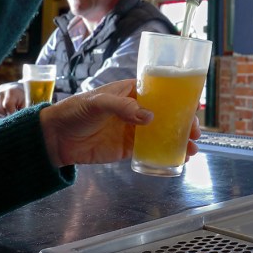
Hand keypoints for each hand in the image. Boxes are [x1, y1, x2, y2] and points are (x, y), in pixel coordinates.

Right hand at [0, 82, 24, 117]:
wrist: (16, 89)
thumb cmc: (22, 97)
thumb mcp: (26, 102)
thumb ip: (23, 110)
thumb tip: (20, 119)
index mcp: (10, 91)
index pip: (7, 105)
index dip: (12, 112)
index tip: (16, 114)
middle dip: (6, 115)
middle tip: (12, 113)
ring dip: (1, 116)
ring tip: (8, 112)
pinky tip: (3, 112)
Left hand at [38, 79, 201, 167]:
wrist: (56, 138)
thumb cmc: (75, 111)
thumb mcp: (97, 103)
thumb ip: (122, 107)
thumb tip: (149, 117)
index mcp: (131, 92)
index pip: (160, 93)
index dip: (178, 101)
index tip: (192, 110)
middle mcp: (136, 110)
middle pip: (166, 115)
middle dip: (183, 123)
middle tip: (196, 133)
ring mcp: (133, 130)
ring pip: (162, 134)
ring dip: (178, 140)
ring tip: (193, 149)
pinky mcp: (127, 148)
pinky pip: (150, 151)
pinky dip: (164, 154)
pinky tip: (178, 159)